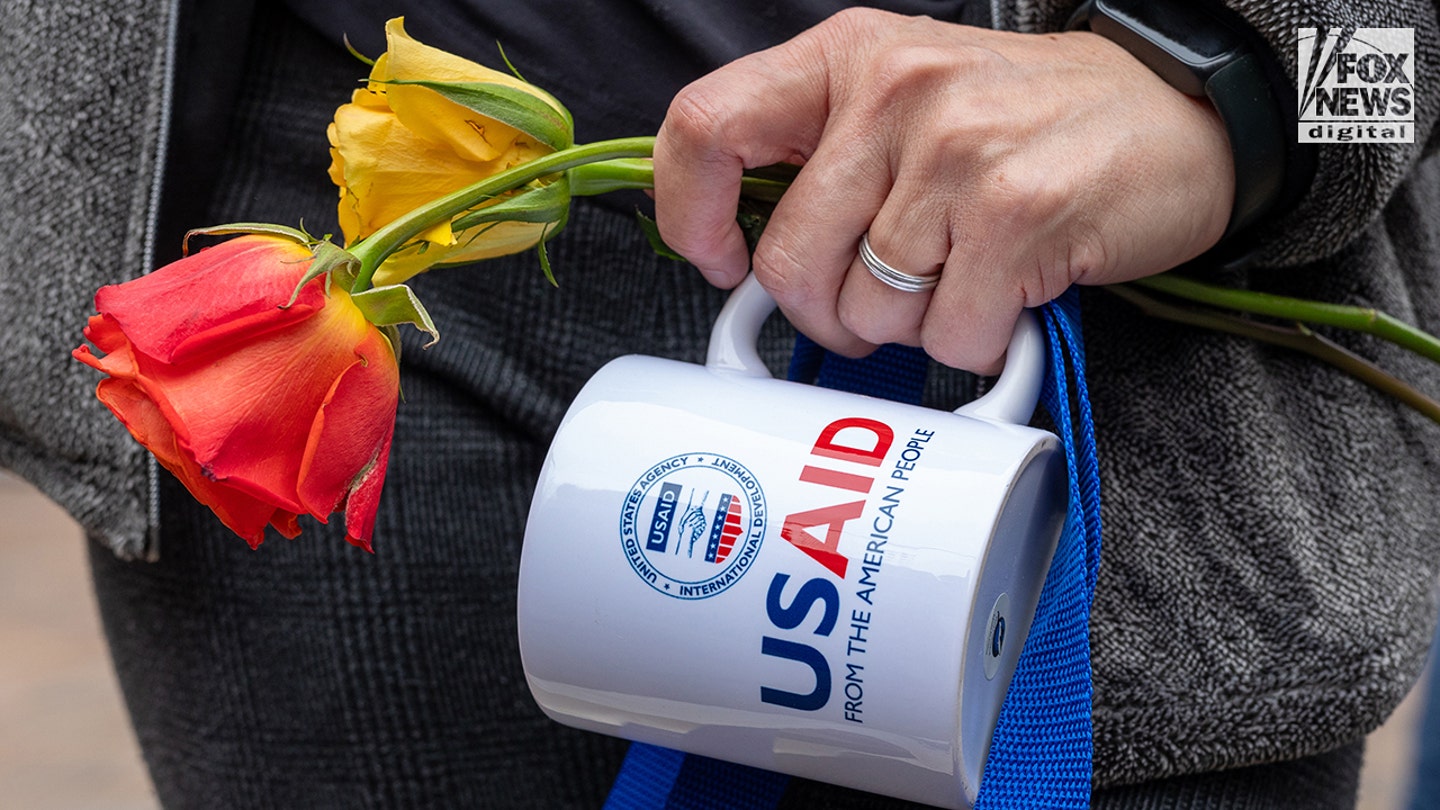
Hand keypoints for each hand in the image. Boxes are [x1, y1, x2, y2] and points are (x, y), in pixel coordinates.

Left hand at [652, 8, 1232, 372]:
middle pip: (788, 261)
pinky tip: (1009, 295)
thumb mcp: (910, 100)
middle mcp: (894, 92)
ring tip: (965, 279)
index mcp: (847, 56)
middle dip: (828, 314)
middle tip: (876, 308)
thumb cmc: (1028, 123)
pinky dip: (975, 341)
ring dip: (913, 328)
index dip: (692, 215)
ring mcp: (956, 150)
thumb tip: (747, 260)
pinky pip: (947, 337)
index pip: (706, 127)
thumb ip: (825, 159)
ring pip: (868, 312)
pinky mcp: (1017, 213)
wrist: (1181, 117)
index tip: (720, 259)